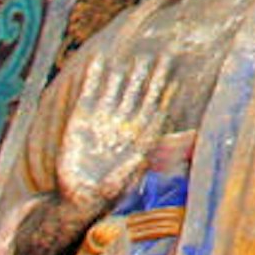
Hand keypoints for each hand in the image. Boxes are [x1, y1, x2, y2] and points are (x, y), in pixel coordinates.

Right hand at [49, 39, 180, 207]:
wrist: (79, 198)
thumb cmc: (108, 191)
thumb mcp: (129, 176)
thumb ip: (141, 159)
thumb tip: (148, 152)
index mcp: (137, 135)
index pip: (154, 108)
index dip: (164, 93)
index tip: (175, 79)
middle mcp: (122, 124)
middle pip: (138, 93)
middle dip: (150, 76)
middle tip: (163, 56)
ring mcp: (102, 119)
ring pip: (117, 88)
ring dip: (127, 73)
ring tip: (139, 56)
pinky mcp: (81, 118)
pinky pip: (89, 91)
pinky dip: (94, 76)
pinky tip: (100, 60)